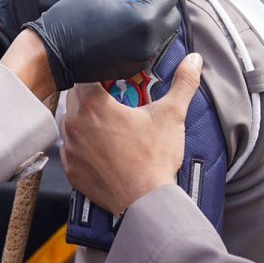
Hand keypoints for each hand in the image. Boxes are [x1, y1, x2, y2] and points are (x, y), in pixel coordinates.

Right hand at [23, 0, 179, 89]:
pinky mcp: (134, 67)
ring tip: (133, 7)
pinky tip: (126, 24)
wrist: (53, 53)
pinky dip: (145, 32)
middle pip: (172, 15)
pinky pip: (150, 45)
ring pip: (163, 32)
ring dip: (155, 16)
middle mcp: (150, 42)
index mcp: (145, 20)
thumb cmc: (74, 15)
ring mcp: (143, 58)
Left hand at [61, 53, 202, 212]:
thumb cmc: (154, 159)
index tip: (111, 79)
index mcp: (93, 104)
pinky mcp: (70, 168)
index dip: (97, 73)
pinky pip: (70, 148)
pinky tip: (101, 147)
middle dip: (92, 95)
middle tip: (114, 100)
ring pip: (70, 121)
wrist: (146, 202)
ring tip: (108, 124)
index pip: (84, 74)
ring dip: (84, 119)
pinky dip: (82, 145)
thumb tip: (194, 60)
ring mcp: (69, 147)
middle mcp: (74, 123)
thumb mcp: (171, 115)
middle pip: (75, 97)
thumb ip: (182, 83)